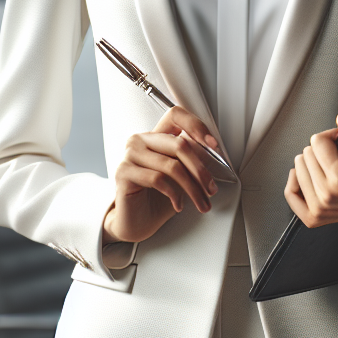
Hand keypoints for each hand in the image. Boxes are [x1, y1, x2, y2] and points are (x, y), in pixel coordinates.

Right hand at [103, 106, 220, 243]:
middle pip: (179, 145)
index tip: (213, 145)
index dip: (197, 126)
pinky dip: (174, 194)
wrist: (137, 222)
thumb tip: (214, 153)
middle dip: (201, 170)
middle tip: (211, 188)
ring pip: (171, 166)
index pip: (176, 115)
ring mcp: (130, 155)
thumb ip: (192, 159)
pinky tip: (178, 204)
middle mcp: (141, 140)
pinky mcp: (123, 172)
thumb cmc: (158, 198)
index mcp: (155, 135)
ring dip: (192, 188)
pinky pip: (157, 179)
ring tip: (200, 202)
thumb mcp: (181, 175)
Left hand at [284, 114, 337, 227]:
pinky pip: (292, 195)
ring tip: (332, 165)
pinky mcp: (317, 217)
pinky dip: (296, 182)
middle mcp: (329, 196)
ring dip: (312, 163)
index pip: (317, 141)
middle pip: (306, 154)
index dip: (333, 135)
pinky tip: (310, 175)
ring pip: (298, 170)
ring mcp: (321, 209)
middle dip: (323, 148)